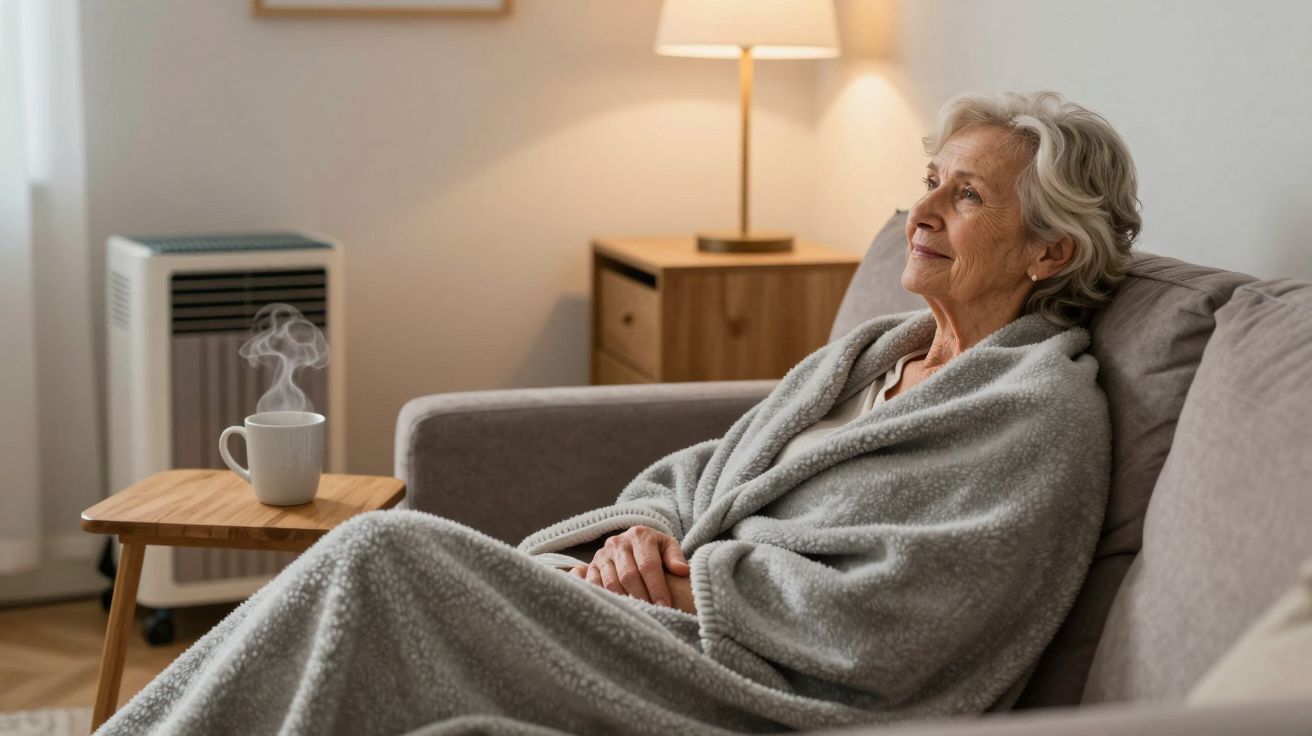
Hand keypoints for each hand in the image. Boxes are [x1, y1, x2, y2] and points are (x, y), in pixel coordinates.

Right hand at [567, 525, 688, 607]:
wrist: (633, 542)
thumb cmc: (655, 549)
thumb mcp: (668, 547)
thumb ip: (675, 557)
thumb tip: (682, 570)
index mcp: (639, 535)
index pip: (648, 564)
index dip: (657, 587)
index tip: (665, 605)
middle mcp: (618, 542)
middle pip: (629, 575)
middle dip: (642, 597)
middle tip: (654, 613)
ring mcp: (602, 554)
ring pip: (612, 583)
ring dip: (626, 600)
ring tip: (639, 612)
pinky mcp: (592, 566)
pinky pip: (595, 585)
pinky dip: (607, 598)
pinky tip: (620, 608)